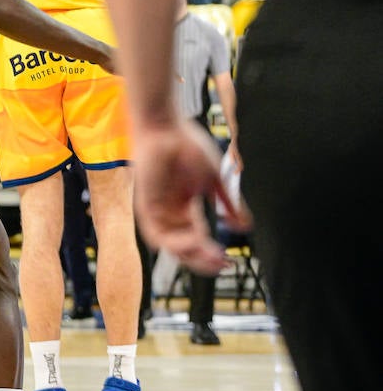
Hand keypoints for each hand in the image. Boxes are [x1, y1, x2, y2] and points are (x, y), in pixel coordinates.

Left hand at [132, 120, 250, 273]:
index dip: (211, 254)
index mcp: (184, 207)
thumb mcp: (215, 180)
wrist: (166, 126)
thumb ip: (229, 204)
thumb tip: (245, 227)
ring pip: (171, 246)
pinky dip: (176, 242)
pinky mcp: (145, 205)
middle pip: (184, 248)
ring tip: (211, 255)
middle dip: (202, 260)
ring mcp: (157, 209)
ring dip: (191, 254)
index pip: (197, 239)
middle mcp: (170, 212)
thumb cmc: (187, 146)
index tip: (229, 262)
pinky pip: (157, 234)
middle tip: (221, 264)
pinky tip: (195, 240)